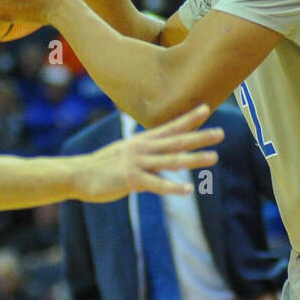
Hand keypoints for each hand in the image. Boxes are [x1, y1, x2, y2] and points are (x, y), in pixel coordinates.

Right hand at [73, 105, 220, 202]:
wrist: (79, 174)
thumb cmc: (102, 166)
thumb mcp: (125, 154)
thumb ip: (147, 156)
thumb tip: (167, 162)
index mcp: (142, 141)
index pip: (170, 127)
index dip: (189, 118)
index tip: (206, 109)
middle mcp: (142, 148)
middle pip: (176, 141)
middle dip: (200, 137)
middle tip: (220, 133)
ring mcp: (137, 163)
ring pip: (171, 160)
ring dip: (193, 159)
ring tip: (213, 157)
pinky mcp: (131, 179)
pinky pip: (156, 184)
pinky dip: (173, 187)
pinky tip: (188, 190)